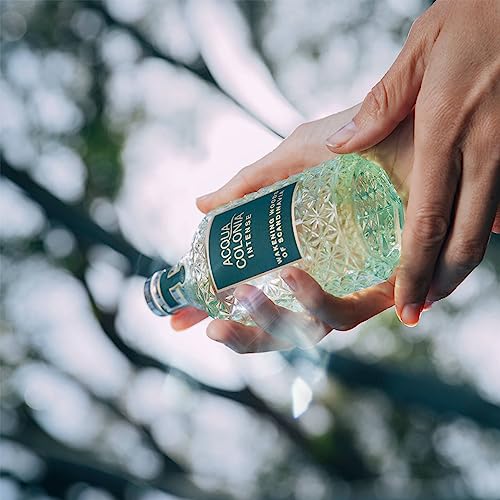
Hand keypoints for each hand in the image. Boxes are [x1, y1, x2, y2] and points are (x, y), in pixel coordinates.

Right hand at [171, 107, 414, 350]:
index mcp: (297, 255)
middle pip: (277, 325)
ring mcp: (352, 286)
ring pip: (307, 330)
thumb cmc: (357, 145)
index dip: (213, 310)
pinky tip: (292, 274)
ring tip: (243, 295)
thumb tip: (200, 204)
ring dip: (269, 323)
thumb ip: (249, 186)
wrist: (416, 126)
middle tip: (208, 327)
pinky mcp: (384, 289)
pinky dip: (315, 302)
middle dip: (241, 334)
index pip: (250, 294)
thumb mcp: (294, 158)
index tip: (178, 320)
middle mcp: (324, 277)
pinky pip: (346, 312)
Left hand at [326, 0, 499, 325]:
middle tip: (419, 310)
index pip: (428, 219)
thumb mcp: (420, 53)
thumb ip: (380, 106)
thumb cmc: (477, 16)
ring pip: (489, 227)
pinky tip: (466, 242)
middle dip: (441, 282)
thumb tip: (341, 145)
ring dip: (462, 265)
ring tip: (437, 289)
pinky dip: (487, 229)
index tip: (404, 303)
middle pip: (464, 238)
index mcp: (446, 131)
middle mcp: (483, 150)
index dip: (415, 269)